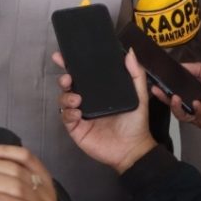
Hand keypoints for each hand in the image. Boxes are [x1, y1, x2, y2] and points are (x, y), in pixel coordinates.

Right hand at [55, 49, 156, 174]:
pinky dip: (69, 113)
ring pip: (64, 100)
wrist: (133, 148)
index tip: (61, 56)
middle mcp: (87, 100)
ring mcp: (80, 114)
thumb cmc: (135, 122)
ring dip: (65, 96)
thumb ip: (135, 74)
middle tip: (67, 78)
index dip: (70, 64)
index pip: (82, 75)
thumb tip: (130, 52)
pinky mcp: (76, 129)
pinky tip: (77, 113)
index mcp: (98, 91)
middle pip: (68, 85)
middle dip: (64, 79)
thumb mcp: (139, 95)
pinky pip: (66, 118)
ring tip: (76, 99)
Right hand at [151, 62, 200, 133]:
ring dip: (175, 106)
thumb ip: (198, 69)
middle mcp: (194, 101)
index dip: (167, 84)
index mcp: (195, 89)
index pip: (177, 87)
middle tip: (156, 90)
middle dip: (164, 96)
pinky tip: (196, 104)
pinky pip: (195, 118)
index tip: (157, 79)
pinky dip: (195, 111)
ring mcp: (198, 114)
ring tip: (174, 97)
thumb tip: (180, 65)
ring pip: (181, 112)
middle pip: (175, 101)